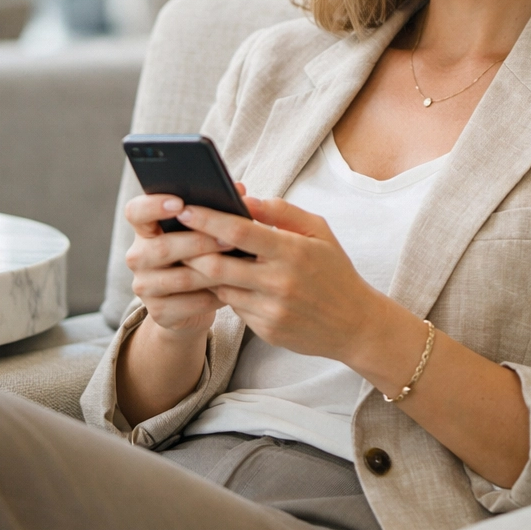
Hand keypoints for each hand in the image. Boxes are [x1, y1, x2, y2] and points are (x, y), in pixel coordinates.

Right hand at [124, 191, 234, 337]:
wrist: (190, 305)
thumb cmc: (199, 255)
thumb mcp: (202, 231)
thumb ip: (215, 209)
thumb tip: (239, 188)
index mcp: (145, 230)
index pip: (136, 212)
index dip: (153, 206)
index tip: (180, 202)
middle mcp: (138, 257)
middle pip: (161, 247)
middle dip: (198, 242)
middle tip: (229, 239)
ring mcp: (145, 286)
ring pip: (180, 277)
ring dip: (211, 270)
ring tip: (238, 264)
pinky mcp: (159, 313)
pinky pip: (189, 303)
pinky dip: (213, 296)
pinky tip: (233, 289)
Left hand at [178, 196, 386, 363]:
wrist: (355, 325)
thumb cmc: (334, 270)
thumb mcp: (318, 231)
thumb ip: (282, 212)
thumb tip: (245, 198)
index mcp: (292, 252)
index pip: (239, 232)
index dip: (208, 219)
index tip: (185, 208)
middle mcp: (279, 283)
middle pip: (218, 265)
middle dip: (191, 249)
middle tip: (175, 235)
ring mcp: (271, 310)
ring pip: (221, 288)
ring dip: (204, 272)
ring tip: (191, 255)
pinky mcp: (266, 331)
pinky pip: (234, 307)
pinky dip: (225, 292)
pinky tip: (222, 281)